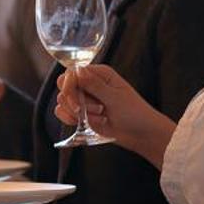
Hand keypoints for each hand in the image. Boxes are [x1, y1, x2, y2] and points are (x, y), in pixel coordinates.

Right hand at [54, 63, 175, 166]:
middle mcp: (89, 84)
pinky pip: (63, 113)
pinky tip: (87, 123)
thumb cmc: (134, 113)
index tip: (75, 100)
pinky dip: (71, 120)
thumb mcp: (115, 98)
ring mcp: (85, 99)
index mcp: (100, 74)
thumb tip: (77, 70)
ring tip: (100, 117)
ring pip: (63, 101)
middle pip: (64, 87)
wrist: (141, 134)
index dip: (69, 86)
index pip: (72, 73)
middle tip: (92, 110)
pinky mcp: (82, 113)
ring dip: (78, 113)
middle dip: (74, 101)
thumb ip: (94, 84)